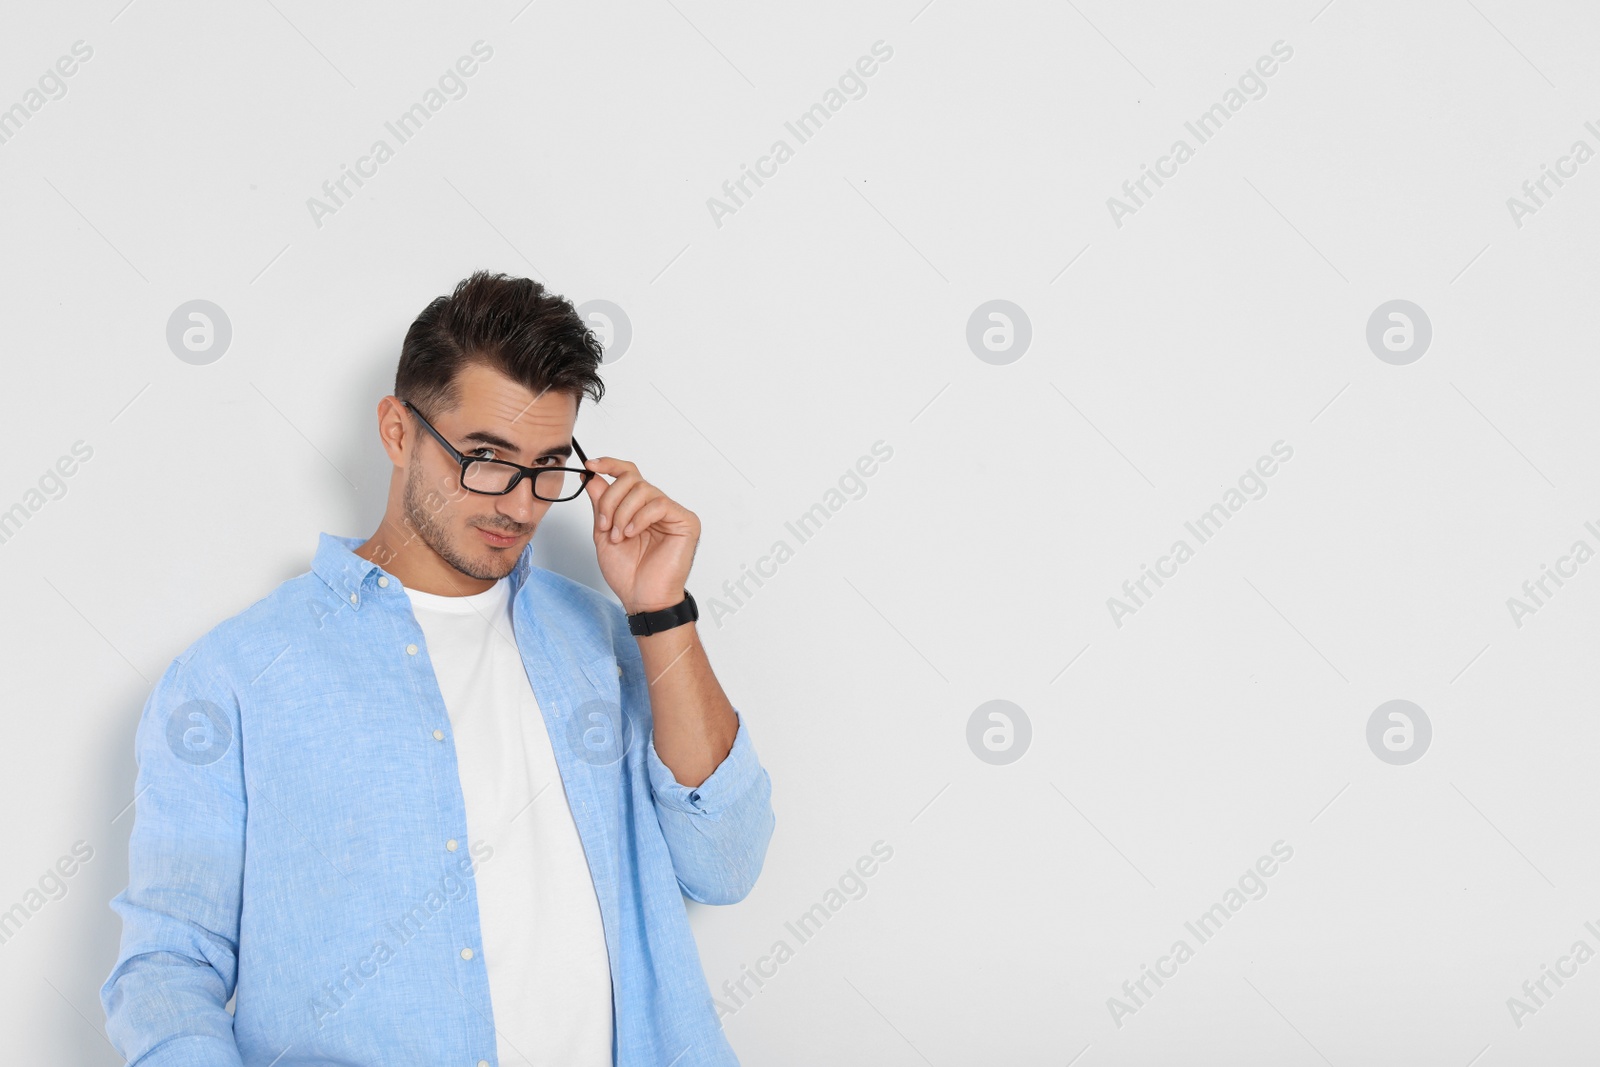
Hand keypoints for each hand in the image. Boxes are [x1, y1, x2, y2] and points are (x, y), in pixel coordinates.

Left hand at [581, 455, 699, 614]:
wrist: (642, 598)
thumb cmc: (627, 572)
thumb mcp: (603, 533)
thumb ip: (600, 504)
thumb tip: (591, 476)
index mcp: (638, 507)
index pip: (628, 474)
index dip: (609, 464)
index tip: (590, 464)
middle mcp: (656, 506)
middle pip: (631, 478)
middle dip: (610, 499)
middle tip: (604, 524)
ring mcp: (672, 513)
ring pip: (643, 489)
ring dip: (623, 512)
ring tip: (619, 535)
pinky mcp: (686, 522)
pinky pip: (659, 504)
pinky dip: (640, 518)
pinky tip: (632, 533)